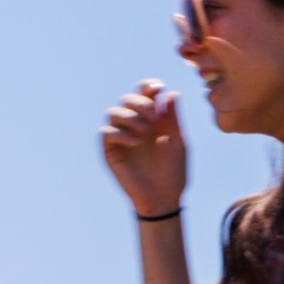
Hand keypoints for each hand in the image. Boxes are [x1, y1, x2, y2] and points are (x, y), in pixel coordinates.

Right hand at [102, 80, 186, 215]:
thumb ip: (173, 119)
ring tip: (144, 131)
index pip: (144, 94)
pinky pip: (106, 132)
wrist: (164, 198)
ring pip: (113, 112)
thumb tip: (170, 93)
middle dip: (139, 102)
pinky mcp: (110, 151)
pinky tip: (135, 142)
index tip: (158, 87)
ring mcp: (120, 137)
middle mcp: (133, 125)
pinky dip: (120, 133)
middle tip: (153, 116)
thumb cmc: (173, 171)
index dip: (148, 86)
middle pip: (126, 99)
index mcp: (151, 120)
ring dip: (129, 116)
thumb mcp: (177, 142)